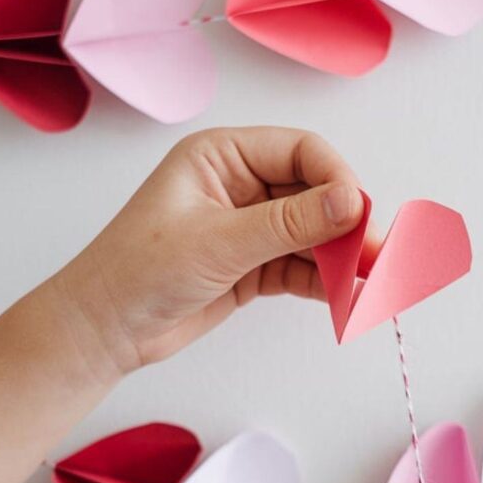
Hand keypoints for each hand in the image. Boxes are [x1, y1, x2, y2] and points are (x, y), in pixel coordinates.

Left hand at [54, 126, 374, 368]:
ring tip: (371, 282)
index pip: (300, 152)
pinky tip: (344, 297)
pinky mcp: (251, 266)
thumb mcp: (219, 242)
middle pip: (313, 194)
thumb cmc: (140, 272)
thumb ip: (289, 222)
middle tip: (377, 256)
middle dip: (346, 225)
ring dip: (340, 257)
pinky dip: (322, 281)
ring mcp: (247, 227)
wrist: (105, 331)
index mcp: (221, 156)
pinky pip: (299, 266)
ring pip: (311, 234)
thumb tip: (352, 202)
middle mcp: (239, 184)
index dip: (337, 179)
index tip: (360, 214)